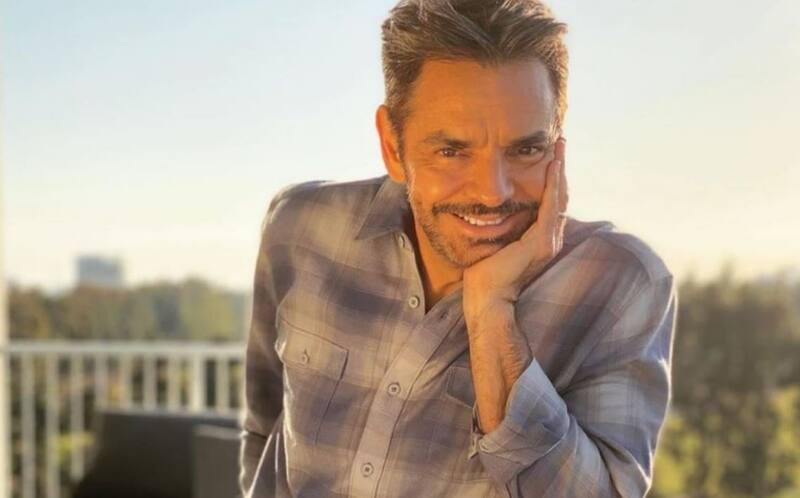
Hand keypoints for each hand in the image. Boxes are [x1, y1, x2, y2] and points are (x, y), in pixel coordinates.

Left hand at [463, 138, 568, 322]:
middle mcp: (550, 239)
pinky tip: (552, 165)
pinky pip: (550, 206)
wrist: (486, 297)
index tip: (550, 156)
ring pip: (559, 197)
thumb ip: (501, 227)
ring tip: (559, 147)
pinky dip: (553, 184)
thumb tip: (489, 209)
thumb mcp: (495, 242)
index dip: (553, 179)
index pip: (551, 202)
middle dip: (560, 168)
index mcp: (540, 240)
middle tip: (559, 143)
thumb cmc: (484, 274)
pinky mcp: (540, 242)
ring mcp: (548, 241)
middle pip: (560, 196)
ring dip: (560, 170)